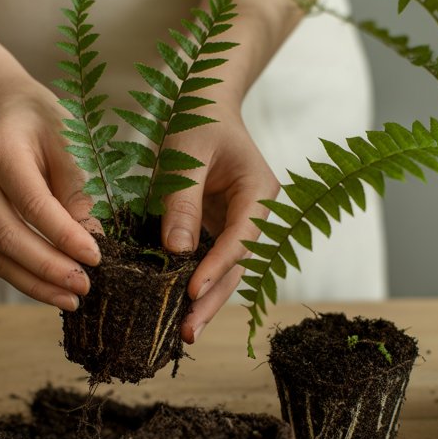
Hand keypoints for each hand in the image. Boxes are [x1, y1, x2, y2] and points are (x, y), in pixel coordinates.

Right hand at [0, 80, 100, 310]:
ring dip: (34, 283)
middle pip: (9, 235)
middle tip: (84, 287)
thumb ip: (77, 186)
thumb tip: (91, 240)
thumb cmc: (38, 117)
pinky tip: (48, 288)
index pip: (33, 204)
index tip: (96, 258)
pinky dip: (21, 276)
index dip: (65, 236)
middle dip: (49, 268)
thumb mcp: (66, 136)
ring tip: (70, 299)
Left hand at [159, 105, 278, 342]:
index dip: (217, 268)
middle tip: (187, 333)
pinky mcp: (220, 230)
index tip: (192, 293)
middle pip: (238, 266)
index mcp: (260, 193)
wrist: (205, 104)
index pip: (242, 239)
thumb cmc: (198, 119)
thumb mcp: (185, 153)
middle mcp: (258, 215)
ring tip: (183, 334)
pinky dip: (195, 286)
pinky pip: (210, 262)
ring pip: (227, 271)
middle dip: (213, 300)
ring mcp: (240, 225)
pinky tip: (177, 311)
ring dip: (206, 302)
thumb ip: (182, 201)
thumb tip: (177, 251)